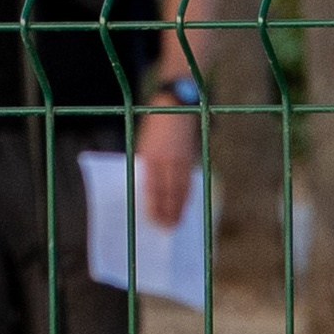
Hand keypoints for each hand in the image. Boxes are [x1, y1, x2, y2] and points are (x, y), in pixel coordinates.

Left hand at [136, 98, 196, 228]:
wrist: (173, 105)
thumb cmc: (153, 127)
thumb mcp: (143, 145)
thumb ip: (146, 166)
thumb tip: (145, 191)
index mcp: (151, 156)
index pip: (153, 187)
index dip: (154, 205)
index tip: (153, 220)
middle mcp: (167, 158)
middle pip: (169, 191)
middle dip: (168, 211)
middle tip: (166, 228)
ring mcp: (181, 158)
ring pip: (181, 189)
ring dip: (179, 207)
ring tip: (177, 222)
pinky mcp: (190, 157)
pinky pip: (189, 181)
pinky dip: (187, 195)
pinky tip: (185, 205)